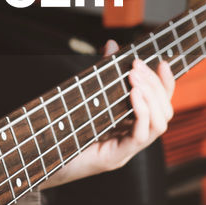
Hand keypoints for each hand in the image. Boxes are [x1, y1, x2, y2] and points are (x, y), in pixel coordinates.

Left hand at [41, 42, 174, 188]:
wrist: (40, 160)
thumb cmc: (63, 130)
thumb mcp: (87, 97)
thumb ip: (102, 73)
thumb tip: (112, 43)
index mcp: (129, 127)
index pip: (161, 106)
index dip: (166, 85)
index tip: (162, 62)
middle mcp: (132, 140)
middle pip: (165, 113)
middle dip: (155, 86)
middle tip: (137, 67)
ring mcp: (126, 151)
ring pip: (159, 125)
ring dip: (151, 97)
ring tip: (135, 79)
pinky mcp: (115, 157)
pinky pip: (140, 136)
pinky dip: (142, 113)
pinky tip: (133, 95)